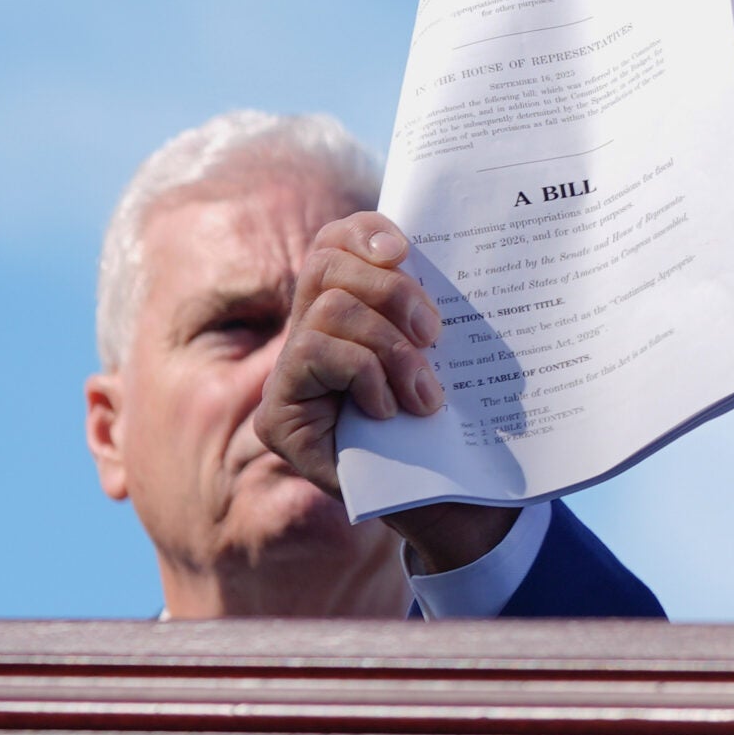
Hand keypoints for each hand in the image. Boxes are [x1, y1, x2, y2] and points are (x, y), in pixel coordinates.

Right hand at [258, 212, 516, 572]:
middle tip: (434, 336)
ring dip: (389, 347)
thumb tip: (454, 238)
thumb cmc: (456, 422)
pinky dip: (364, 373)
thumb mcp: (450, 349)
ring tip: (423, 392)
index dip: (367, 232)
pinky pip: (316, 352)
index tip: (409, 251)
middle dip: (391, 291)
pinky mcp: (277, 415)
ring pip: (331, 308)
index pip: (337, 239)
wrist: (452, 502)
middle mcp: (308, 333)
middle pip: (328, 262)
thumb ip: (429, 300)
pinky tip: (388, 410)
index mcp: (348, 308)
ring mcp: (287, 375)